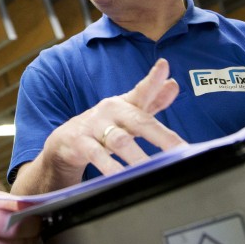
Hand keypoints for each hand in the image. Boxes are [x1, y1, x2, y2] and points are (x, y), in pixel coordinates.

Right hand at [12, 58, 185, 194]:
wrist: (66, 140)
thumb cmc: (104, 126)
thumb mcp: (127, 113)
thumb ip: (152, 101)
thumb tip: (174, 85)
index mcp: (124, 104)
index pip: (142, 90)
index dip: (153, 79)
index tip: (164, 66)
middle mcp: (110, 111)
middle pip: (138, 120)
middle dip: (160, 136)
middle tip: (178, 149)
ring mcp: (94, 126)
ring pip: (118, 141)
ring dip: (136, 156)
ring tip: (151, 169)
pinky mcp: (80, 143)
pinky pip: (97, 156)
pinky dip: (109, 167)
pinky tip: (120, 177)